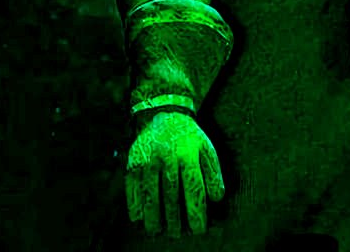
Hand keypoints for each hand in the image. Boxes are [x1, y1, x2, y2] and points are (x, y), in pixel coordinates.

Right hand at [126, 110, 224, 236]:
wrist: (164, 114)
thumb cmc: (190, 137)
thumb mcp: (207, 149)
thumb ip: (213, 173)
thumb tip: (217, 198)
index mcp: (189, 155)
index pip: (193, 189)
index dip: (196, 211)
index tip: (198, 228)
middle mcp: (167, 158)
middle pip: (171, 195)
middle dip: (174, 218)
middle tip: (176, 234)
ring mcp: (148, 161)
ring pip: (150, 194)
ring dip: (152, 216)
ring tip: (157, 231)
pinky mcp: (133, 162)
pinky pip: (132, 187)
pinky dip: (134, 203)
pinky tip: (137, 217)